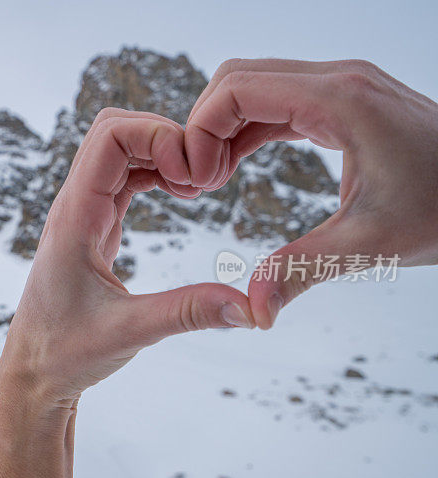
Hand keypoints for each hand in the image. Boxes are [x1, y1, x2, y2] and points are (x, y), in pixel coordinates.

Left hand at [0, 108, 254, 477]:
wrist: (33, 372)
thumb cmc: (65, 353)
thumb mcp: (130, 332)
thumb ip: (188, 314)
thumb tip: (251, 307)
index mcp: (74, 218)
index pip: (108, 138)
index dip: (156, 135)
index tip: (193, 174)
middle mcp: (75, 206)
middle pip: (114, 131)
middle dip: (163, 136)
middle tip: (201, 176)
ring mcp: (84, 213)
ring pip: (121, 151)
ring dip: (162, 155)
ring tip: (200, 187)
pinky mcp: (96, 226)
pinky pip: (126, 178)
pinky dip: (157, 174)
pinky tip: (184, 195)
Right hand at [184, 59, 437, 328]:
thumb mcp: (370, 244)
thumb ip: (301, 271)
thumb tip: (252, 310)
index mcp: (340, 102)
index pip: (237, 89)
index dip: (200, 131)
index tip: (197, 182)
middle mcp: (337, 82)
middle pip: (236, 79)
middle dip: (204, 127)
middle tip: (199, 183)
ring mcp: (340, 88)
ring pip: (252, 86)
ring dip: (221, 129)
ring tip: (211, 180)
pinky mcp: (341, 103)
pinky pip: (275, 103)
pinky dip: (245, 131)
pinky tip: (232, 168)